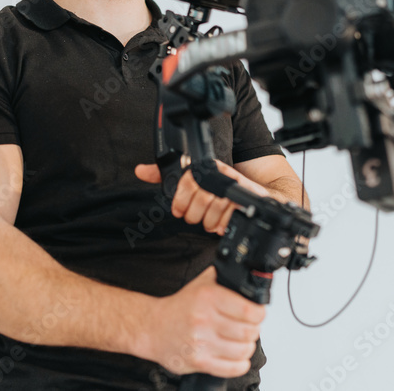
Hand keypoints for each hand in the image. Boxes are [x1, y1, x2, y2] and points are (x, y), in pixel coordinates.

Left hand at [134, 159, 269, 234]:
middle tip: (193, 218)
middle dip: (194, 214)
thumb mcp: (191, 179)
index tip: (178, 209)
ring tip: (206, 222)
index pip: (188, 181)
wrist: (253, 193)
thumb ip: (164, 175)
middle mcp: (221, 174)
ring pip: (215, 207)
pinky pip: (230, 215)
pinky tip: (218, 225)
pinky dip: (221, 224)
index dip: (180, 200)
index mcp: (205, 167)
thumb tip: (140, 171)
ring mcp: (234, 187)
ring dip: (208, 221)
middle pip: (201, 197)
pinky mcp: (246, 198)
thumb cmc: (217, 188)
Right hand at [138, 266, 264, 377]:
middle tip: (249, 328)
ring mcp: (201, 343)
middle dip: (254, 330)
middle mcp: (204, 320)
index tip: (257, 314)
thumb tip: (249, 278)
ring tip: (241, 341)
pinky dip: (240, 364)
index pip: (249, 310)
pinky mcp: (199, 362)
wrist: (153, 327)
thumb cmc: (179, 307)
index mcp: (208, 297)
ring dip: (247, 347)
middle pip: (248, 332)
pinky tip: (236, 357)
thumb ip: (225, 278)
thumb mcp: (202, 283)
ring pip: (242, 351)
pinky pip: (232, 368)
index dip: (258, 313)